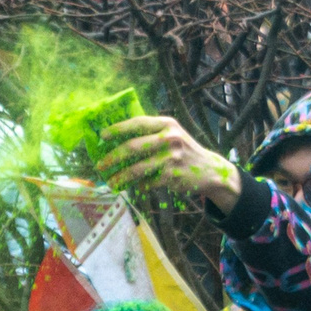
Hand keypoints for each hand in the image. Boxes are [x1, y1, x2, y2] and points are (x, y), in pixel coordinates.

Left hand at [98, 114, 243, 213]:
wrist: (209, 170)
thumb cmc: (184, 150)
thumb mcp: (172, 134)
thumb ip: (151, 134)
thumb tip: (119, 140)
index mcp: (166, 124)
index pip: (137, 123)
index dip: (118, 129)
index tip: (103, 136)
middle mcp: (169, 138)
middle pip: (133, 147)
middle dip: (113, 157)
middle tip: (101, 165)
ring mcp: (171, 157)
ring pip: (137, 168)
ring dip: (121, 177)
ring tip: (111, 182)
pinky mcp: (172, 175)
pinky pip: (148, 182)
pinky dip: (139, 185)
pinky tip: (135, 187)